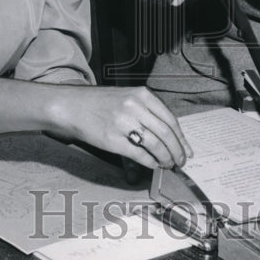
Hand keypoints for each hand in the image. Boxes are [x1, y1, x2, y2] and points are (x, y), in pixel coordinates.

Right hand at [55, 85, 192, 170]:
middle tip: (180, 161)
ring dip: (166, 159)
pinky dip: (151, 163)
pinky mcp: (114, 140)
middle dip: (177, 151)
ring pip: (156, 146)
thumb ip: (147, 111)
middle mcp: (135, 107)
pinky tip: (153, 165)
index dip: (181, 138)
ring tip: (168, 164)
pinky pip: (140, 155)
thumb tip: (169, 135)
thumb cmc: (99, 103)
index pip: (171, 119)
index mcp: (142, 94)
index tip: (187, 150)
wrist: (72, 106)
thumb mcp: (127, 97)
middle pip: (167, 134)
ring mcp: (125, 123)